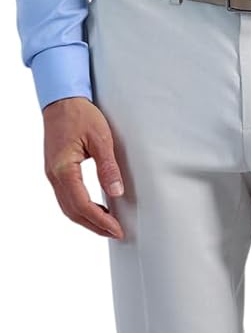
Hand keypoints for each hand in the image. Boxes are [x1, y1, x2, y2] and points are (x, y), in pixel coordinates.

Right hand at [43, 97, 125, 237]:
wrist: (61, 99)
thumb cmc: (79, 114)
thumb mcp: (101, 139)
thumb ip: (108, 167)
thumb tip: (116, 192)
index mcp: (64, 169)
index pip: (82, 204)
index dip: (100, 221)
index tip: (116, 229)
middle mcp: (54, 175)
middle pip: (72, 211)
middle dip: (94, 226)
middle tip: (115, 233)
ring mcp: (52, 174)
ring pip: (67, 207)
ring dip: (87, 219)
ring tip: (107, 226)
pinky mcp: (55, 171)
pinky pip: (66, 197)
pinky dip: (80, 208)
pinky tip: (94, 209)